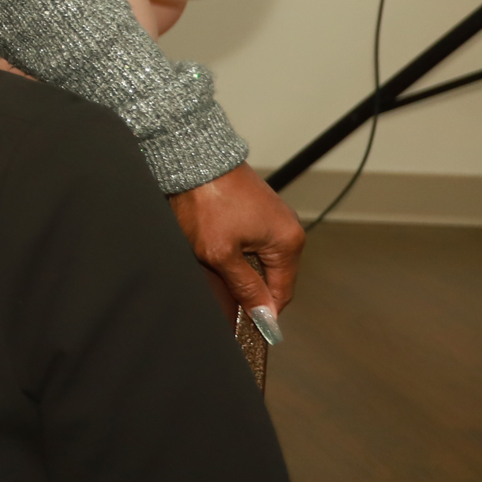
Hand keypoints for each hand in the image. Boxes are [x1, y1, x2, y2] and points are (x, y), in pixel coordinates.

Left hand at [169, 164, 303, 315]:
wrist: (192, 158)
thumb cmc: (206, 200)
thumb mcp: (222, 254)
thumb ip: (246, 288)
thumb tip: (266, 317)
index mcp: (289, 241)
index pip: (282, 293)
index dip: (262, 310)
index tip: (244, 323)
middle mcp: (288, 228)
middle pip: (271, 276)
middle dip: (246, 284)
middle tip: (219, 281)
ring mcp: (273, 217)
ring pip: (258, 259)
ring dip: (238, 265)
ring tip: (214, 256)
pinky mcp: (257, 209)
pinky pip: (251, 241)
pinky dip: (234, 248)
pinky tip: (214, 243)